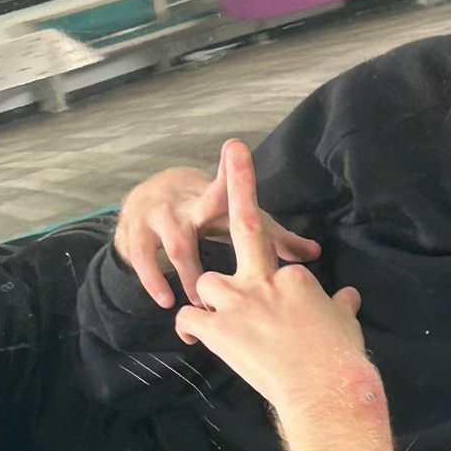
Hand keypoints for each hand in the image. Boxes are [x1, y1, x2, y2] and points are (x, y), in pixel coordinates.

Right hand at [113, 159, 319, 308]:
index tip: (235, 147)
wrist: (148, 196)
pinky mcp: (135, 235)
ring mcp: (157, 218)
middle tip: (235, 264)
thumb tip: (315, 254)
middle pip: (201, 214)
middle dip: (228, 227)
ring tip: (203, 303)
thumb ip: (273, 238)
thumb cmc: (205, 213)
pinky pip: (144, 260)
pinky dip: (154, 282)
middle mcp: (185, 203)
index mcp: (211, 198)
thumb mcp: (234, 221)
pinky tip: (166, 301)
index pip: (226, 188)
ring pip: (176, 246)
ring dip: (189, 276)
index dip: (232, 174)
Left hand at [174, 139, 367, 407]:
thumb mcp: (345, 323)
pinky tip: (192, 338)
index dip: (277, 285)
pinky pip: (189, 316)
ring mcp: (237, 302)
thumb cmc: (340, 357)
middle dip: (238, 182)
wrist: (326, 387)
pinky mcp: (217, 329)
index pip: (278, 265)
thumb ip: (341, 305)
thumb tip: (349, 296)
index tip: (284, 308)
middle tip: (234, 148)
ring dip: (209, 297)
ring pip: (207, 281)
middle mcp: (262, 280)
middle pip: (246, 225)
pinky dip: (187, 326)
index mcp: (293, 276)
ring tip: (218, 320)